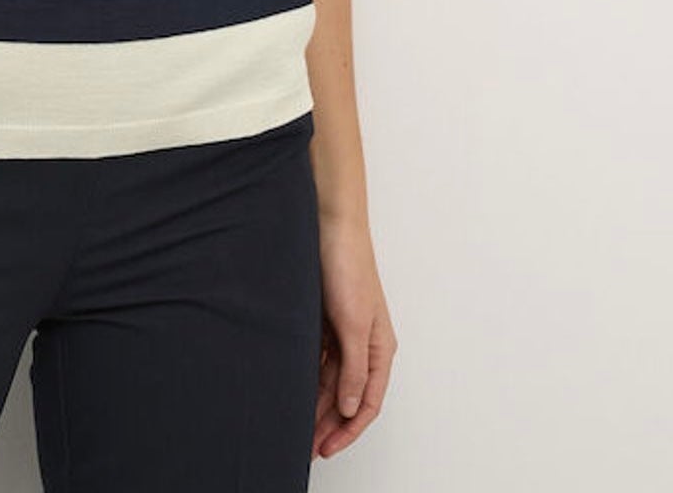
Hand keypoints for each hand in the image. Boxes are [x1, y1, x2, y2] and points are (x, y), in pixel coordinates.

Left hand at [312, 212, 396, 459]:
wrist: (329, 225)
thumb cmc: (349, 265)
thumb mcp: (353, 323)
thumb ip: (353, 367)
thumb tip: (352, 408)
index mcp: (380, 348)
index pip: (367, 403)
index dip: (348, 430)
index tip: (327, 448)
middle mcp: (363, 345)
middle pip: (347, 396)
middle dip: (329, 423)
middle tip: (306, 446)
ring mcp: (343, 333)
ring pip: (330, 381)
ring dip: (316, 404)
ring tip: (295, 426)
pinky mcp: (324, 321)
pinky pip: (316, 361)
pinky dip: (307, 379)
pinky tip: (292, 392)